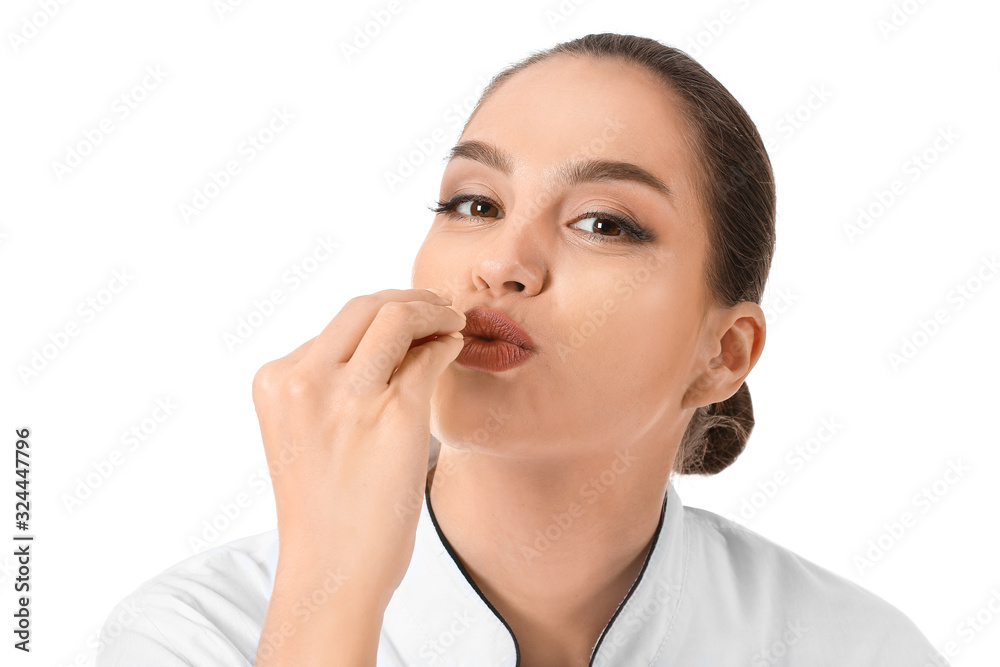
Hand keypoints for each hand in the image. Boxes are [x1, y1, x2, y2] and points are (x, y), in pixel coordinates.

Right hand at [251, 288, 464, 610]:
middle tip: (438, 307)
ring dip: (433, 310)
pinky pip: (429, 355)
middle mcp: (304, 380)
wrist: (333, 571)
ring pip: (397, 317)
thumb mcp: (304, 431)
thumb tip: (392, 334)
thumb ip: (328, 382)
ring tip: (453, 320)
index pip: (336, 323)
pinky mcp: (395, 414)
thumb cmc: (325, 508)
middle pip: (365, 306)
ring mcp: (349, 395)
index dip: (380, 312)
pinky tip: (456, 346)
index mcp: (275, 381)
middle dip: (408, 298)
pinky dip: (447, 342)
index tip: (407, 317)